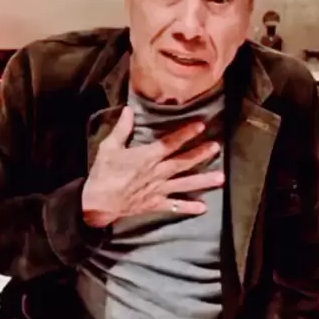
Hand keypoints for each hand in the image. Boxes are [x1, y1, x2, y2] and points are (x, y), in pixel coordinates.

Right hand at [82, 106, 223, 227]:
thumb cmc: (103, 173)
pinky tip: (203, 208)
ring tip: (220, 178)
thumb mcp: (109, 147)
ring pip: (184, 184)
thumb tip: (129, 110)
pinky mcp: (155, 204)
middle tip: (216, 147)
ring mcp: (158, 190)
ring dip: (203, 180)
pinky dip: (188, 208)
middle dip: (200, 154)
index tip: (201, 126)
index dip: (186, 134)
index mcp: (147, 157)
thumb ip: (122, 129)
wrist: (97, 202)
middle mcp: (157, 173)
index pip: (170, 143)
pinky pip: (174, 206)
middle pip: (182, 162)